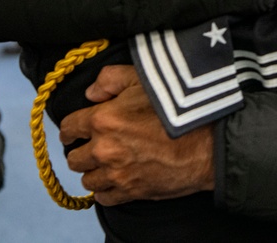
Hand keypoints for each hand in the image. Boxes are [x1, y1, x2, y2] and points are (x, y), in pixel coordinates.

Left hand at [60, 65, 215, 205]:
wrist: (209, 142)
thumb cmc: (180, 108)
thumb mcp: (145, 78)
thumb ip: (111, 79)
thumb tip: (91, 93)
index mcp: (103, 119)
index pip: (68, 128)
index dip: (71, 128)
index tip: (76, 130)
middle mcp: (104, 149)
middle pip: (74, 158)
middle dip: (82, 150)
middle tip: (95, 145)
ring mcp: (117, 173)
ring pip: (87, 179)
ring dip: (94, 171)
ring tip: (107, 163)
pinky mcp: (130, 191)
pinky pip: (103, 197)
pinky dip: (106, 189)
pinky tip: (116, 179)